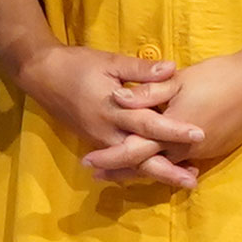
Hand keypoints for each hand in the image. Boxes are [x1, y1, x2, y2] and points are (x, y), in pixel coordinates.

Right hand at [11, 32, 200, 186]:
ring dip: (158, 173)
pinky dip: (140, 168)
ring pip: (132, 164)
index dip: (173, 130)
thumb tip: (172, 68)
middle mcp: (106, 131)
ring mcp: (100, 140)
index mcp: (112, 109)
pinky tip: (159, 171)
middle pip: (140, 157)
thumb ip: (141, 69)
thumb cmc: (77, 65)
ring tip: (184, 180)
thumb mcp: (110, 61)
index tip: (199, 134)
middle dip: (167, 170)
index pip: (148, 124)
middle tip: (193, 181)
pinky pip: (121, 160)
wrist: (42, 76)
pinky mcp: (96, 142)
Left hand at [57, 34, 241, 190]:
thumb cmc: (217, 76)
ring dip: (141, 169)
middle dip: (119, 170)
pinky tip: (153, 162)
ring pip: (164, 165)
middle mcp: (185, 147)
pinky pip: (181, 161)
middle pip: (145, 164)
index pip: (134, 148)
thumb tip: (118, 95)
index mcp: (172, 128)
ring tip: (117, 173)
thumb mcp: (180, 80)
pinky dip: (164, 164)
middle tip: (96, 175)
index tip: (89, 162)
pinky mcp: (213, 151)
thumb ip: (148, 90)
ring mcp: (200, 152)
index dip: (110, 156)